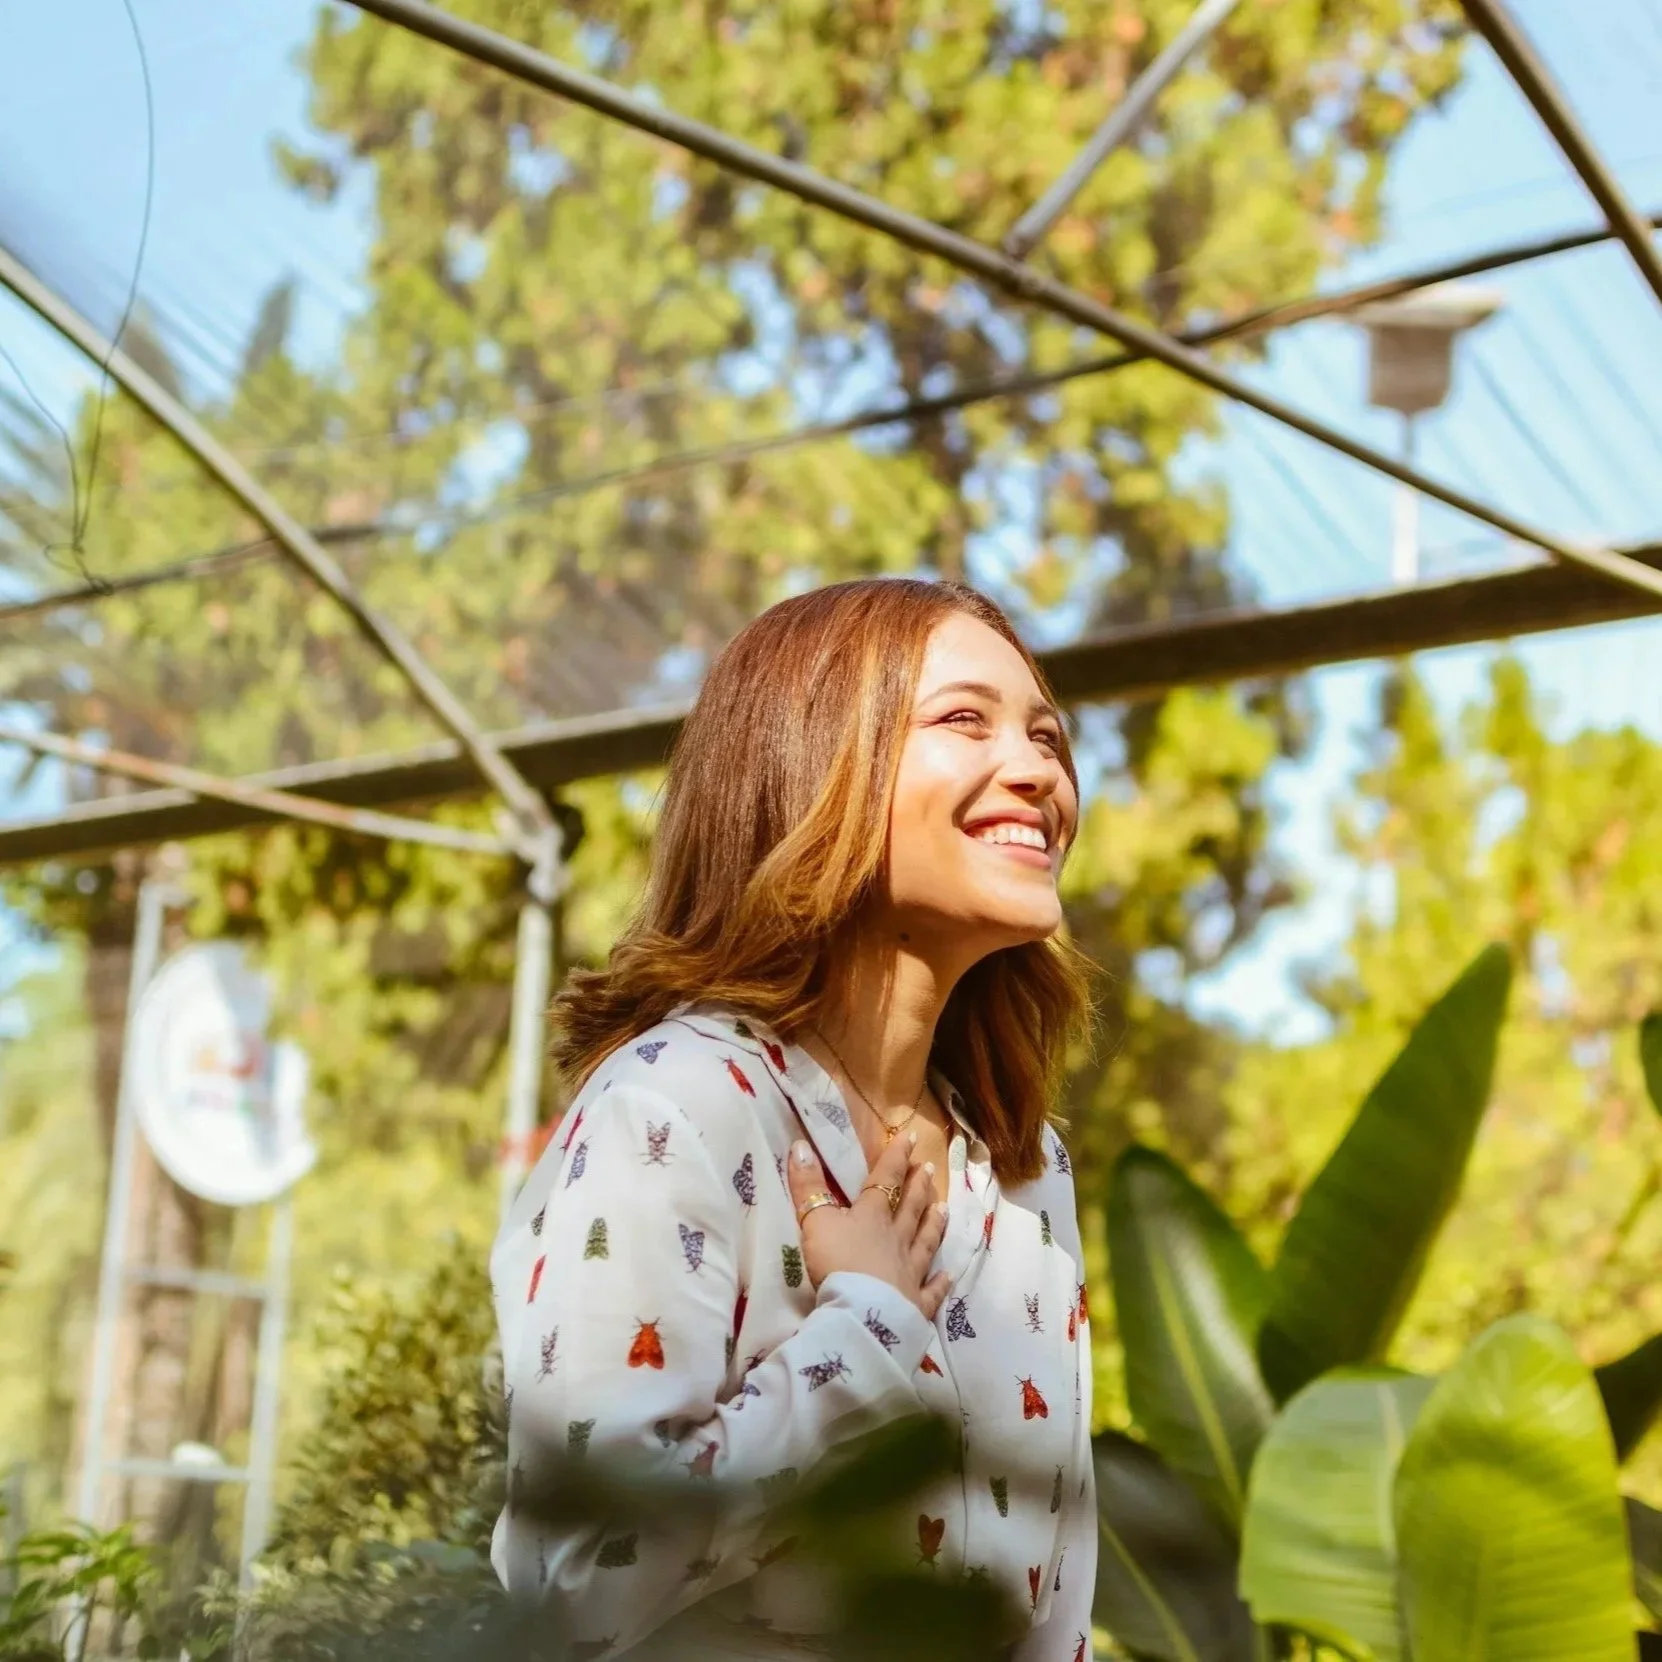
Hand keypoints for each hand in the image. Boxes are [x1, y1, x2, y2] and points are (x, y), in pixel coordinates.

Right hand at [787, 1133, 950, 1318]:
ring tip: (944, 1207)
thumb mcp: (815, 1222)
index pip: (885, 1180)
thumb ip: (807, 1186)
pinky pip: (931, 1291)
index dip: (896, 1157)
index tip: (912, 1136)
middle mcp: (897, 1239)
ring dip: (934, 1224)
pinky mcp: (916, 1304)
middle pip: (910, 1208)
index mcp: (872, 1217)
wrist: (860, 1314)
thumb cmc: (837, 1264)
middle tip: (930, 1168)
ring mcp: (910, 1272)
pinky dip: (940, 1283)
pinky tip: (949, 1275)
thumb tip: (800, 1146)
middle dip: (919, 1186)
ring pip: (926, 1242)